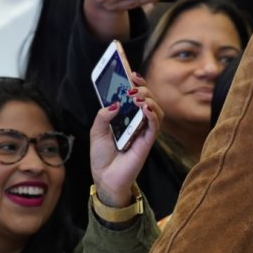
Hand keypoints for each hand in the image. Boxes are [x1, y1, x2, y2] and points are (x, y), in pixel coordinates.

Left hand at [88, 75, 162, 207]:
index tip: (132, 74)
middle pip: (149, 100)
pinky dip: (153, 115)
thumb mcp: (96, 132)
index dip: (138, 84)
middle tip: (133, 88)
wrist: (105, 178)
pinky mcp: (148, 142)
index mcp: (127, 118)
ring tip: (138, 97)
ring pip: (157, 110)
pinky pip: (155, 125)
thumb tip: (114, 104)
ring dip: (150, 100)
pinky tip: (145, 108)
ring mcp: (144, 132)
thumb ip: (103, 116)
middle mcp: (138, 122)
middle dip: (144, 90)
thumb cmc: (102, 157)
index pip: (137, 97)